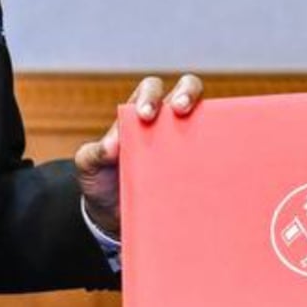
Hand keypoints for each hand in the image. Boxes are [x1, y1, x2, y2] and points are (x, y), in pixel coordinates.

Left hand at [76, 73, 202, 237]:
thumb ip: (94, 153)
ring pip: (206, 116)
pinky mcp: (196, 165)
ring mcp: (184, 141)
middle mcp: (166, 122)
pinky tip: (215, 166)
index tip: (146, 115)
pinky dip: (217, 153)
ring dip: (208, 119)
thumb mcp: (89, 167)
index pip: (150, 89)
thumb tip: (113, 144)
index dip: (152, 95)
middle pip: (187, 88)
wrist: (113, 218)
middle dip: (187, 93)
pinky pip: (212, 153)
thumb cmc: (101, 182)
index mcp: (138, 114)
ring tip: (206, 136)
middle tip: (180, 110)